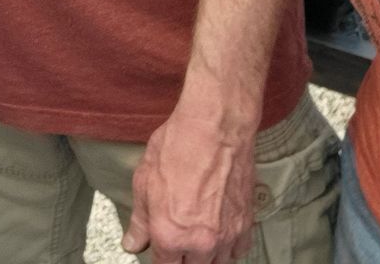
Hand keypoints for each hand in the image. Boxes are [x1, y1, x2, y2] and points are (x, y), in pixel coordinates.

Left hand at [122, 107, 256, 263]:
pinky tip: (218, 233)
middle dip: (182, 257)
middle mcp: (200, 243)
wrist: (216, 128)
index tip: (160, 249)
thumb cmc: (177, 147)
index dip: (160, 258)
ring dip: (205, 256)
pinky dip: (228, 248)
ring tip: (197, 236)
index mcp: (170, 235)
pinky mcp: (246, 224)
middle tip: (178, 238)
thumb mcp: (144, 181)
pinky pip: (238, 251)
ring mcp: (226, 236)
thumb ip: (140, 220)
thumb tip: (133, 244)